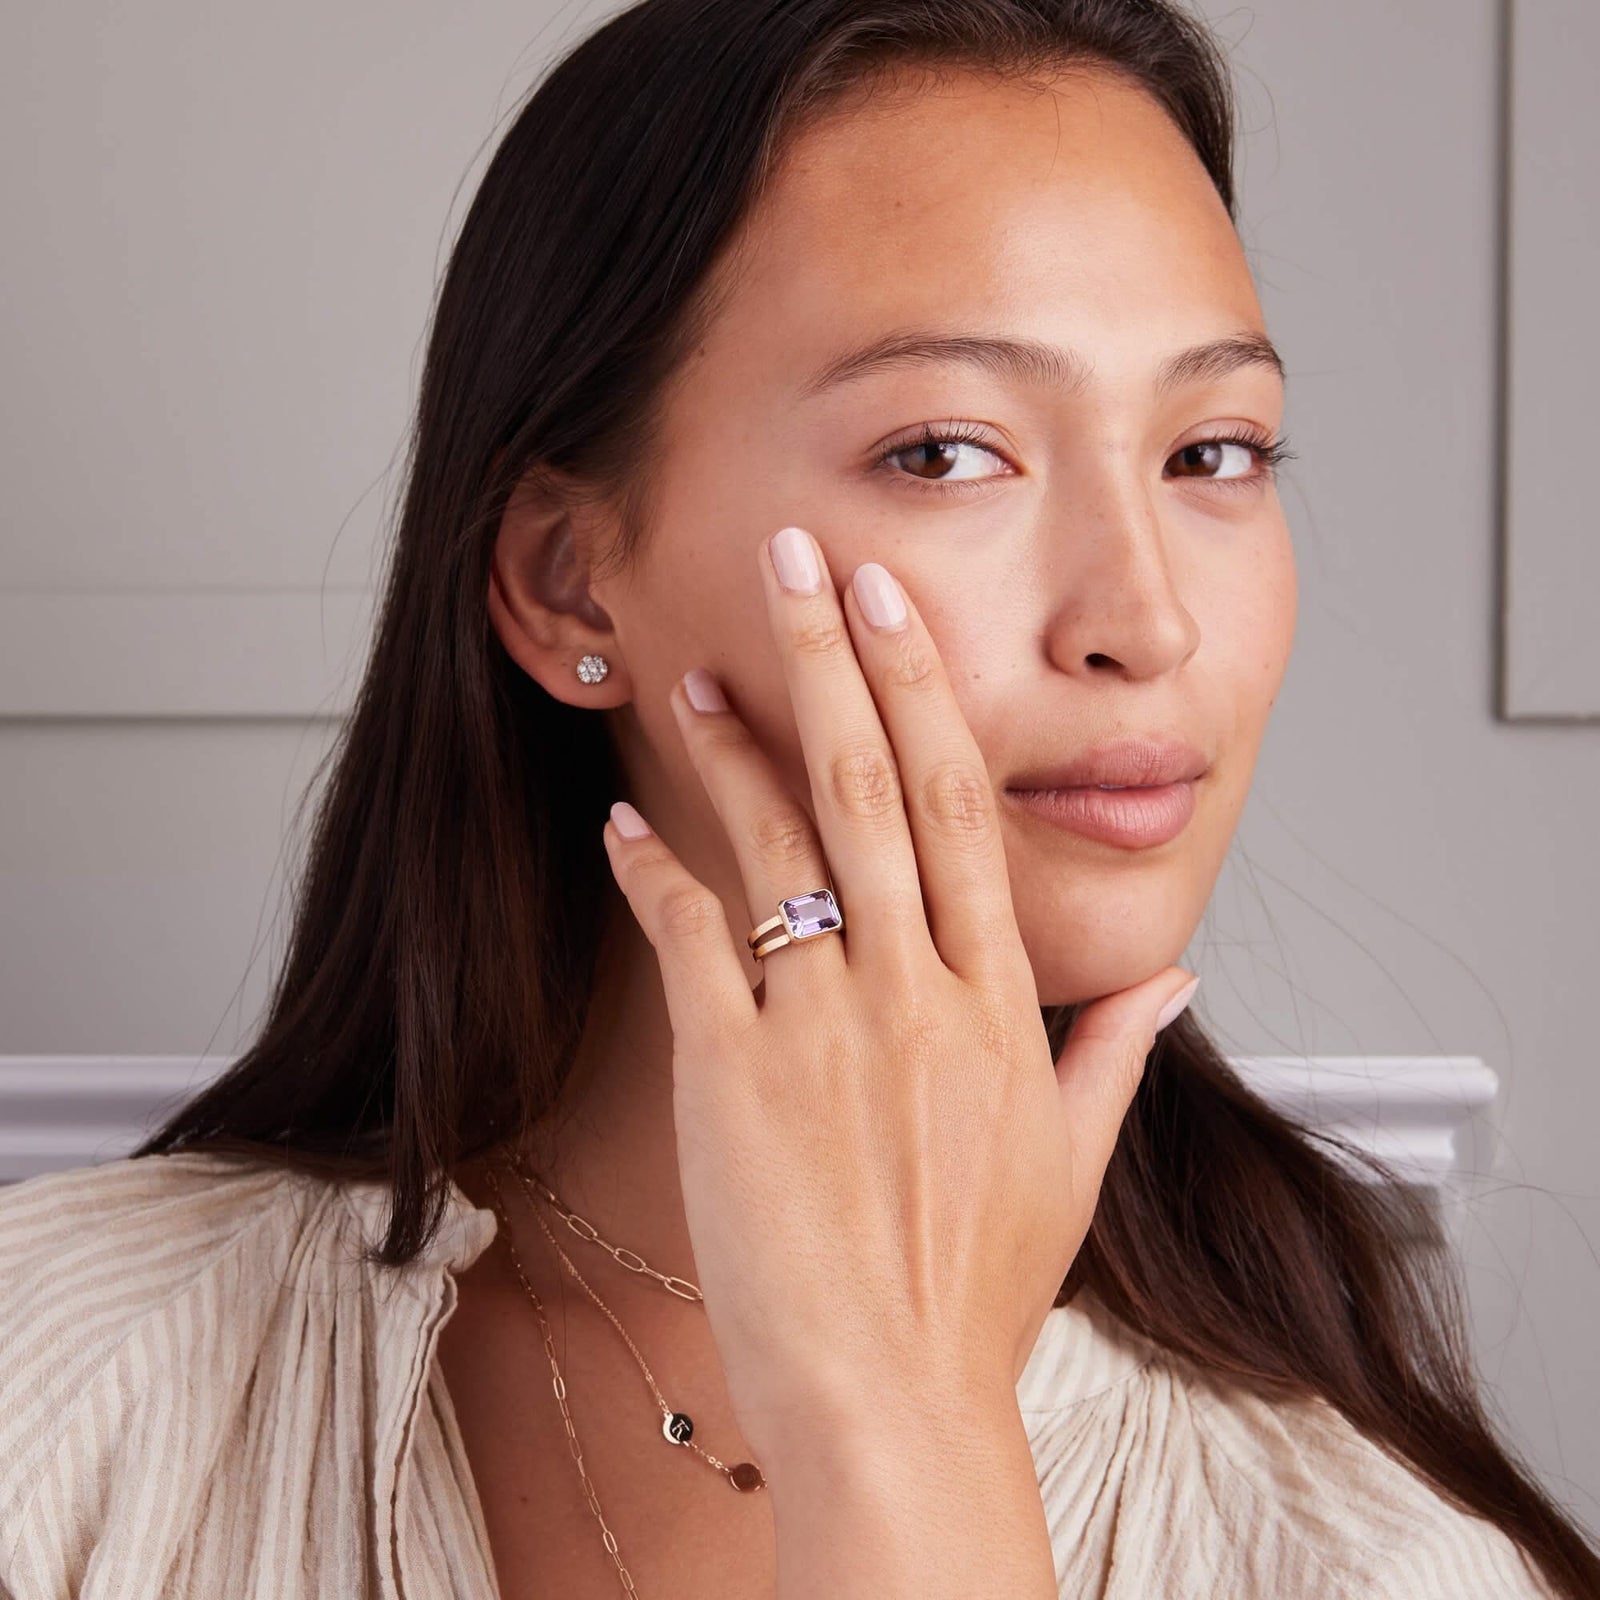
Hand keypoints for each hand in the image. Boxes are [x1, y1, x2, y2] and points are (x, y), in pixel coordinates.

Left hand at [602, 523, 1197, 1455]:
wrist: (894, 1398)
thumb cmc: (976, 1290)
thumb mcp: (1075, 1166)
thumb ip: (1119, 1054)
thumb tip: (1172, 983)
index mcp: (998, 1002)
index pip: (961, 811)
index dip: (924, 697)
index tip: (894, 613)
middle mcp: (917, 993)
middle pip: (877, 791)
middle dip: (839, 664)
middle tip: (806, 565)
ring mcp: (826, 1029)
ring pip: (783, 849)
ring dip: (737, 749)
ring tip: (697, 668)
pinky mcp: (738, 1076)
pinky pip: (692, 945)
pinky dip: (656, 875)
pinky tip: (626, 820)